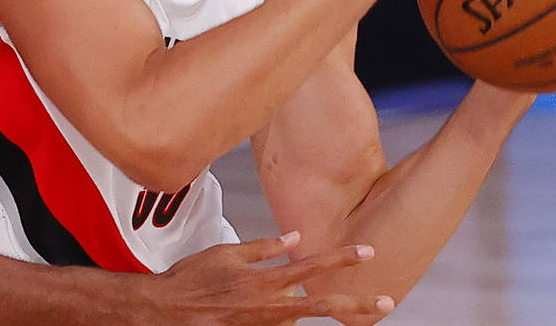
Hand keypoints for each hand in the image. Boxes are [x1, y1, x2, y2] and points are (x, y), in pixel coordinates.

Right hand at [146, 231, 394, 324]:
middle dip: (357, 304)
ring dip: (319, 311)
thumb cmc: (193, 277)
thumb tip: (294, 239)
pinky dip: (288, 316)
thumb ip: (263, 249)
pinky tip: (285, 308)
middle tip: (387, 302)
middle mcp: (269, 307)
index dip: (341, 258)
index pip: (311, 267)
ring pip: (302, 318)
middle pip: (323, 306)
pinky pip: (281, 325)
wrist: (167, 311)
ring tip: (343, 304)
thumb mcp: (226, 253)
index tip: (367, 252)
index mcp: (263, 281)